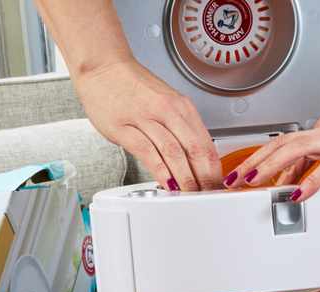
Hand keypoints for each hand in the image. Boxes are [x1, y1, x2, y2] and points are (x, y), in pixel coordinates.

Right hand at [73, 58, 222, 191]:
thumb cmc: (132, 87)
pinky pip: (147, 151)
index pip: (206, 143)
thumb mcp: (165, 102)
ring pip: (173, 153)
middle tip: (207, 195)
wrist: (103, 68)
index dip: (214, 169)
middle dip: (203, 178)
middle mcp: (167, 110)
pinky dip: (159, 170)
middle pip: (194, 150)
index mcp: (181, 106)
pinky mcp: (124, 127)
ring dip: (184, 178)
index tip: (216, 185)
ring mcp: (145, 118)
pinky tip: (166, 183)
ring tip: (189, 194)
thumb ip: (180, 127)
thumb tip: (195, 157)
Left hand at [225, 85, 319, 200]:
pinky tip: (299, 192)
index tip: (248, 178)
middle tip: (234, 181)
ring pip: (298, 151)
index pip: (289, 146)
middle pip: (283, 145)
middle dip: (255, 164)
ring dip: (271, 169)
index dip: (265, 162)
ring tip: (252, 185)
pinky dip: (312, 180)